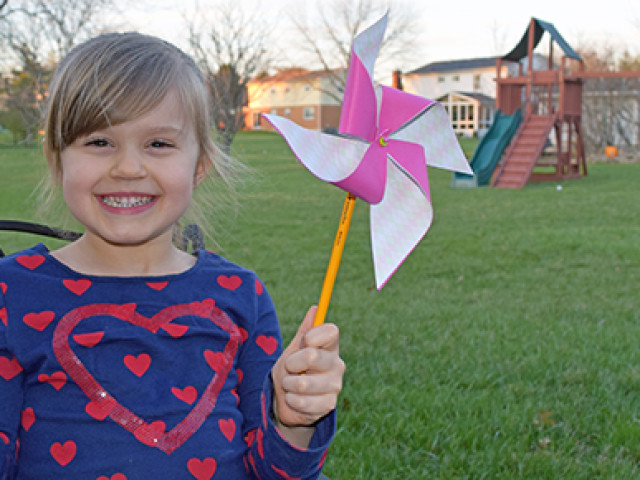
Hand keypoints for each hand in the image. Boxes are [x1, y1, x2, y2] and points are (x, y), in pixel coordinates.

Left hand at [271, 306, 344, 431]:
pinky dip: (291, 400)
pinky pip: (302, 401)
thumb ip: (304, 331)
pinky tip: (294, 399)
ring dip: (288, 385)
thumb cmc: (292, 370)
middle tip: (289, 368)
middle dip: (291, 363)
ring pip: (303, 383)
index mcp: (330, 347)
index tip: (303, 342)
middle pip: (312, 356)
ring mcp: (335, 385)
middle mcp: (337, 364)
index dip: (313, 335)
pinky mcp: (329, 405)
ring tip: (290, 386)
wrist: (287, 401)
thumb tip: (315, 308)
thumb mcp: (294, 349)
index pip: (331, 331)